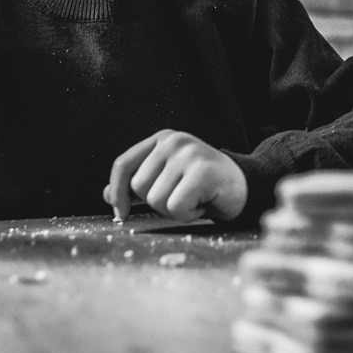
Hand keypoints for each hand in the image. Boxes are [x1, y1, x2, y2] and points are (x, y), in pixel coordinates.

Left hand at [104, 130, 248, 222]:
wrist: (245, 187)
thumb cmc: (203, 185)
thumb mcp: (167, 180)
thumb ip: (139, 184)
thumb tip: (108, 195)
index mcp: (162, 139)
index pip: (123, 164)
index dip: (117, 191)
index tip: (121, 211)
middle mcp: (174, 141)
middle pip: (138, 187)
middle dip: (157, 202)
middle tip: (182, 195)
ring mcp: (189, 154)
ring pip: (156, 200)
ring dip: (175, 209)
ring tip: (195, 198)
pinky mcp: (202, 171)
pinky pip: (175, 207)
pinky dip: (189, 213)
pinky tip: (204, 202)